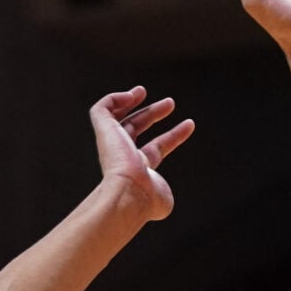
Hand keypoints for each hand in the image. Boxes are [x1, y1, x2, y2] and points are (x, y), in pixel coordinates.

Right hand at [90, 86, 192, 220]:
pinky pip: (101, 109)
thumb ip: (164, 194)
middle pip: (137, 129)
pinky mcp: (104, 131)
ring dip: (130, 100)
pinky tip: (131, 96)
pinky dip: (114, 98)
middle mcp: (123, 156)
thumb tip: (161, 199)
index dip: (174, 136)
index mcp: (140, 170)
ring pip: (115, 116)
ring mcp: (113, 143)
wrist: (129, 194)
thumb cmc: (146, 200)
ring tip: (143, 90)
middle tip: (170, 103)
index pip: (157, 148)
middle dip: (153, 113)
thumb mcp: (163, 200)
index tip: (189, 125)